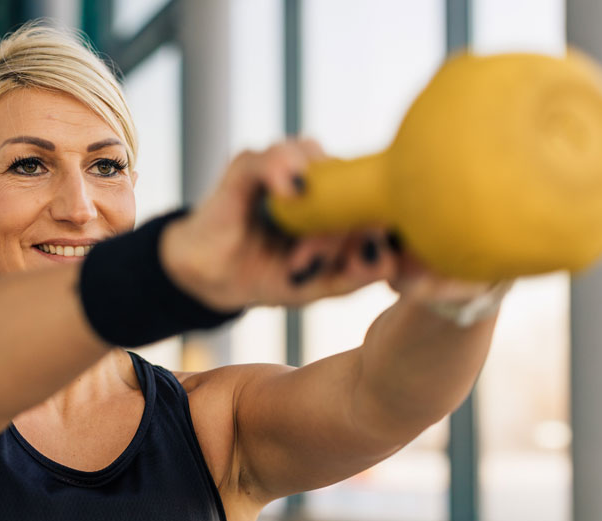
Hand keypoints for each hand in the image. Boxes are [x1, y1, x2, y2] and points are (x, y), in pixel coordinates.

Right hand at [161, 138, 510, 315]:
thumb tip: (390, 256)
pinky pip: (275, 156)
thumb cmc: (271, 276)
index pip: (377, 199)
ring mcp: (288, 168)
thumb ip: (358, 271)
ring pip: (322, 167)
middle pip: (354, 184)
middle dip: (345, 229)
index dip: (380, 227)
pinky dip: (285, 169)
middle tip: (322, 270)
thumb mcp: (322, 284)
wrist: (211, 278)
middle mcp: (320, 178)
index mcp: (344, 203)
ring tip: (300, 257)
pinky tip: (290, 194)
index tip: (375, 262)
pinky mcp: (250, 164)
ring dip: (317, 216)